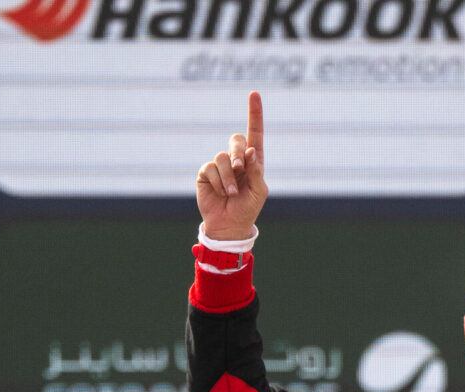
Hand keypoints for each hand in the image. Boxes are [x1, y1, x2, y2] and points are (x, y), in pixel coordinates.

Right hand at [197, 90, 266, 241]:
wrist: (229, 225)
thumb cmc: (247, 208)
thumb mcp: (258, 192)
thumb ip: (256, 171)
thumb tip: (251, 150)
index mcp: (252, 161)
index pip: (255, 133)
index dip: (254, 114)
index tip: (254, 94)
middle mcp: (236, 159)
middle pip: (236, 140)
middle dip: (237, 153)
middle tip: (239, 169)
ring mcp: (220, 165)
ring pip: (222, 157)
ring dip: (228, 177)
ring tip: (231, 193)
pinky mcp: (206, 172)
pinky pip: (210, 168)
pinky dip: (217, 182)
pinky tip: (220, 192)